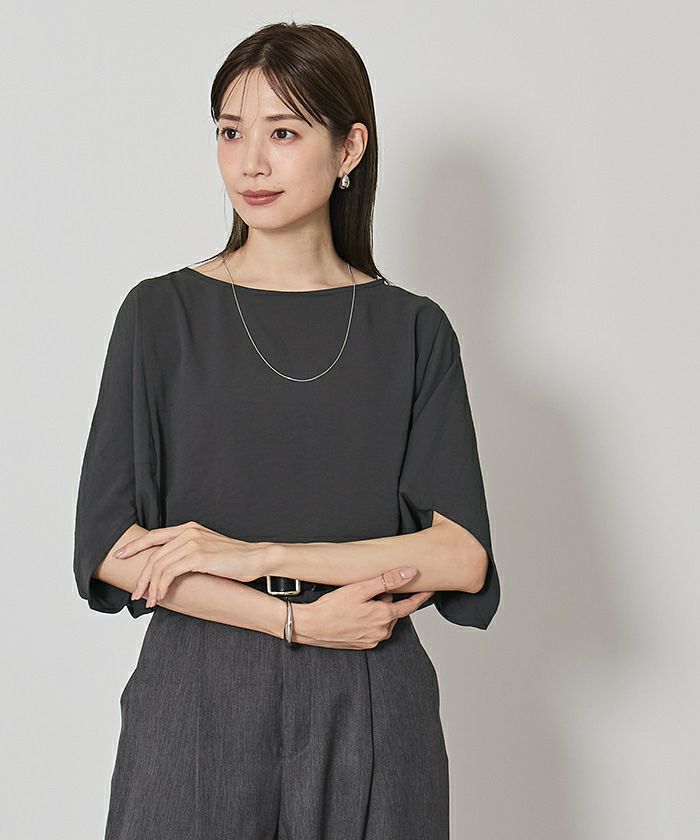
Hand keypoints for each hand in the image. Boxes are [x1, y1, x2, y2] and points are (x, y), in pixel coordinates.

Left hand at [112, 521, 264, 607]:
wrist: (256, 559)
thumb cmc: (234, 560)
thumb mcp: (207, 551)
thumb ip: (188, 553)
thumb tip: (170, 570)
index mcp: (189, 528)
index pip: (154, 536)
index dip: (135, 546)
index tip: (120, 555)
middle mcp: (188, 532)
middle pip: (153, 554)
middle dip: (141, 576)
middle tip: (136, 594)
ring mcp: (192, 542)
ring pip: (158, 565)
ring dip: (150, 586)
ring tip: (149, 601)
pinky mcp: (197, 555)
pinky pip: (169, 572)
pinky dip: (161, 586)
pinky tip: (161, 597)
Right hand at [294, 567, 433, 649]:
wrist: (311, 626)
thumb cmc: (332, 608)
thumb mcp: (361, 589)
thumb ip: (388, 581)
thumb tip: (409, 573)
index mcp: (384, 617)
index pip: (410, 606)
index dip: (420, 596)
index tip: (429, 590)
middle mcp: (381, 632)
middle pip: (393, 610)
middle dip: (386, 599)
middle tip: (367, 591)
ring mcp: (372, 640)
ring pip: (382, 619)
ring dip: (376, 609)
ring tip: (356, 602)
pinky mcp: (362, 644)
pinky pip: (373, 629)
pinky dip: (368, 619)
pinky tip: (353, 613)